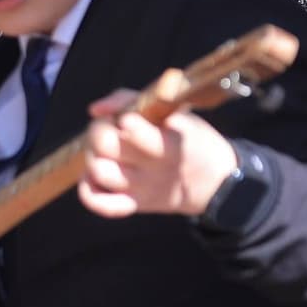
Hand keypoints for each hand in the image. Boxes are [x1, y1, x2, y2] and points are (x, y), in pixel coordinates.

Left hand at [78, 89, 238, 218]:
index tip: (125, 118)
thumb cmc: (191, 139)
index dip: (124, 122)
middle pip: (107, 148)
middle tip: (108, 128)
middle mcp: (154, 168)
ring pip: (100, 173)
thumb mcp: (177, 113)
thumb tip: (96, 109)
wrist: (218, 182)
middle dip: (99, 132)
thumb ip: (134, 101)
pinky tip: (92, 176)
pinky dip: (88, 191)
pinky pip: (103, 205)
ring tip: (103, 151)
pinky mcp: (136, 205)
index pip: (140, 135)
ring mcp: (143, 189)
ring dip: (92, 157)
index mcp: (170, 143)